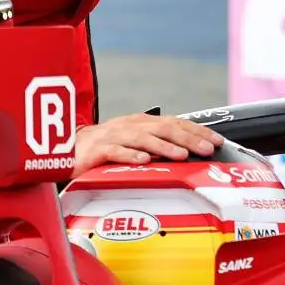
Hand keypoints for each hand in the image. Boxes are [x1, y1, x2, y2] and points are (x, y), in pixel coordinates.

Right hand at [72, 112, 222, 175]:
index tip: (217, 141)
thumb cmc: (104, 148)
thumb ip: (158, 146)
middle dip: (188, 138)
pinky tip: (144, 161)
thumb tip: (189, 155)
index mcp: (142, 123)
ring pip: (143, 138)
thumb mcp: (134, 144)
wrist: (66, 149)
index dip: (197, 131)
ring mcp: (114, 136)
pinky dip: (130, 155)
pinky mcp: (97, 150)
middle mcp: (130, 126)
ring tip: (182, 155)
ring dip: (164, 146)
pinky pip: (115, 152)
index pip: (175, 123)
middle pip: (164, 128)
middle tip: (207, 149)